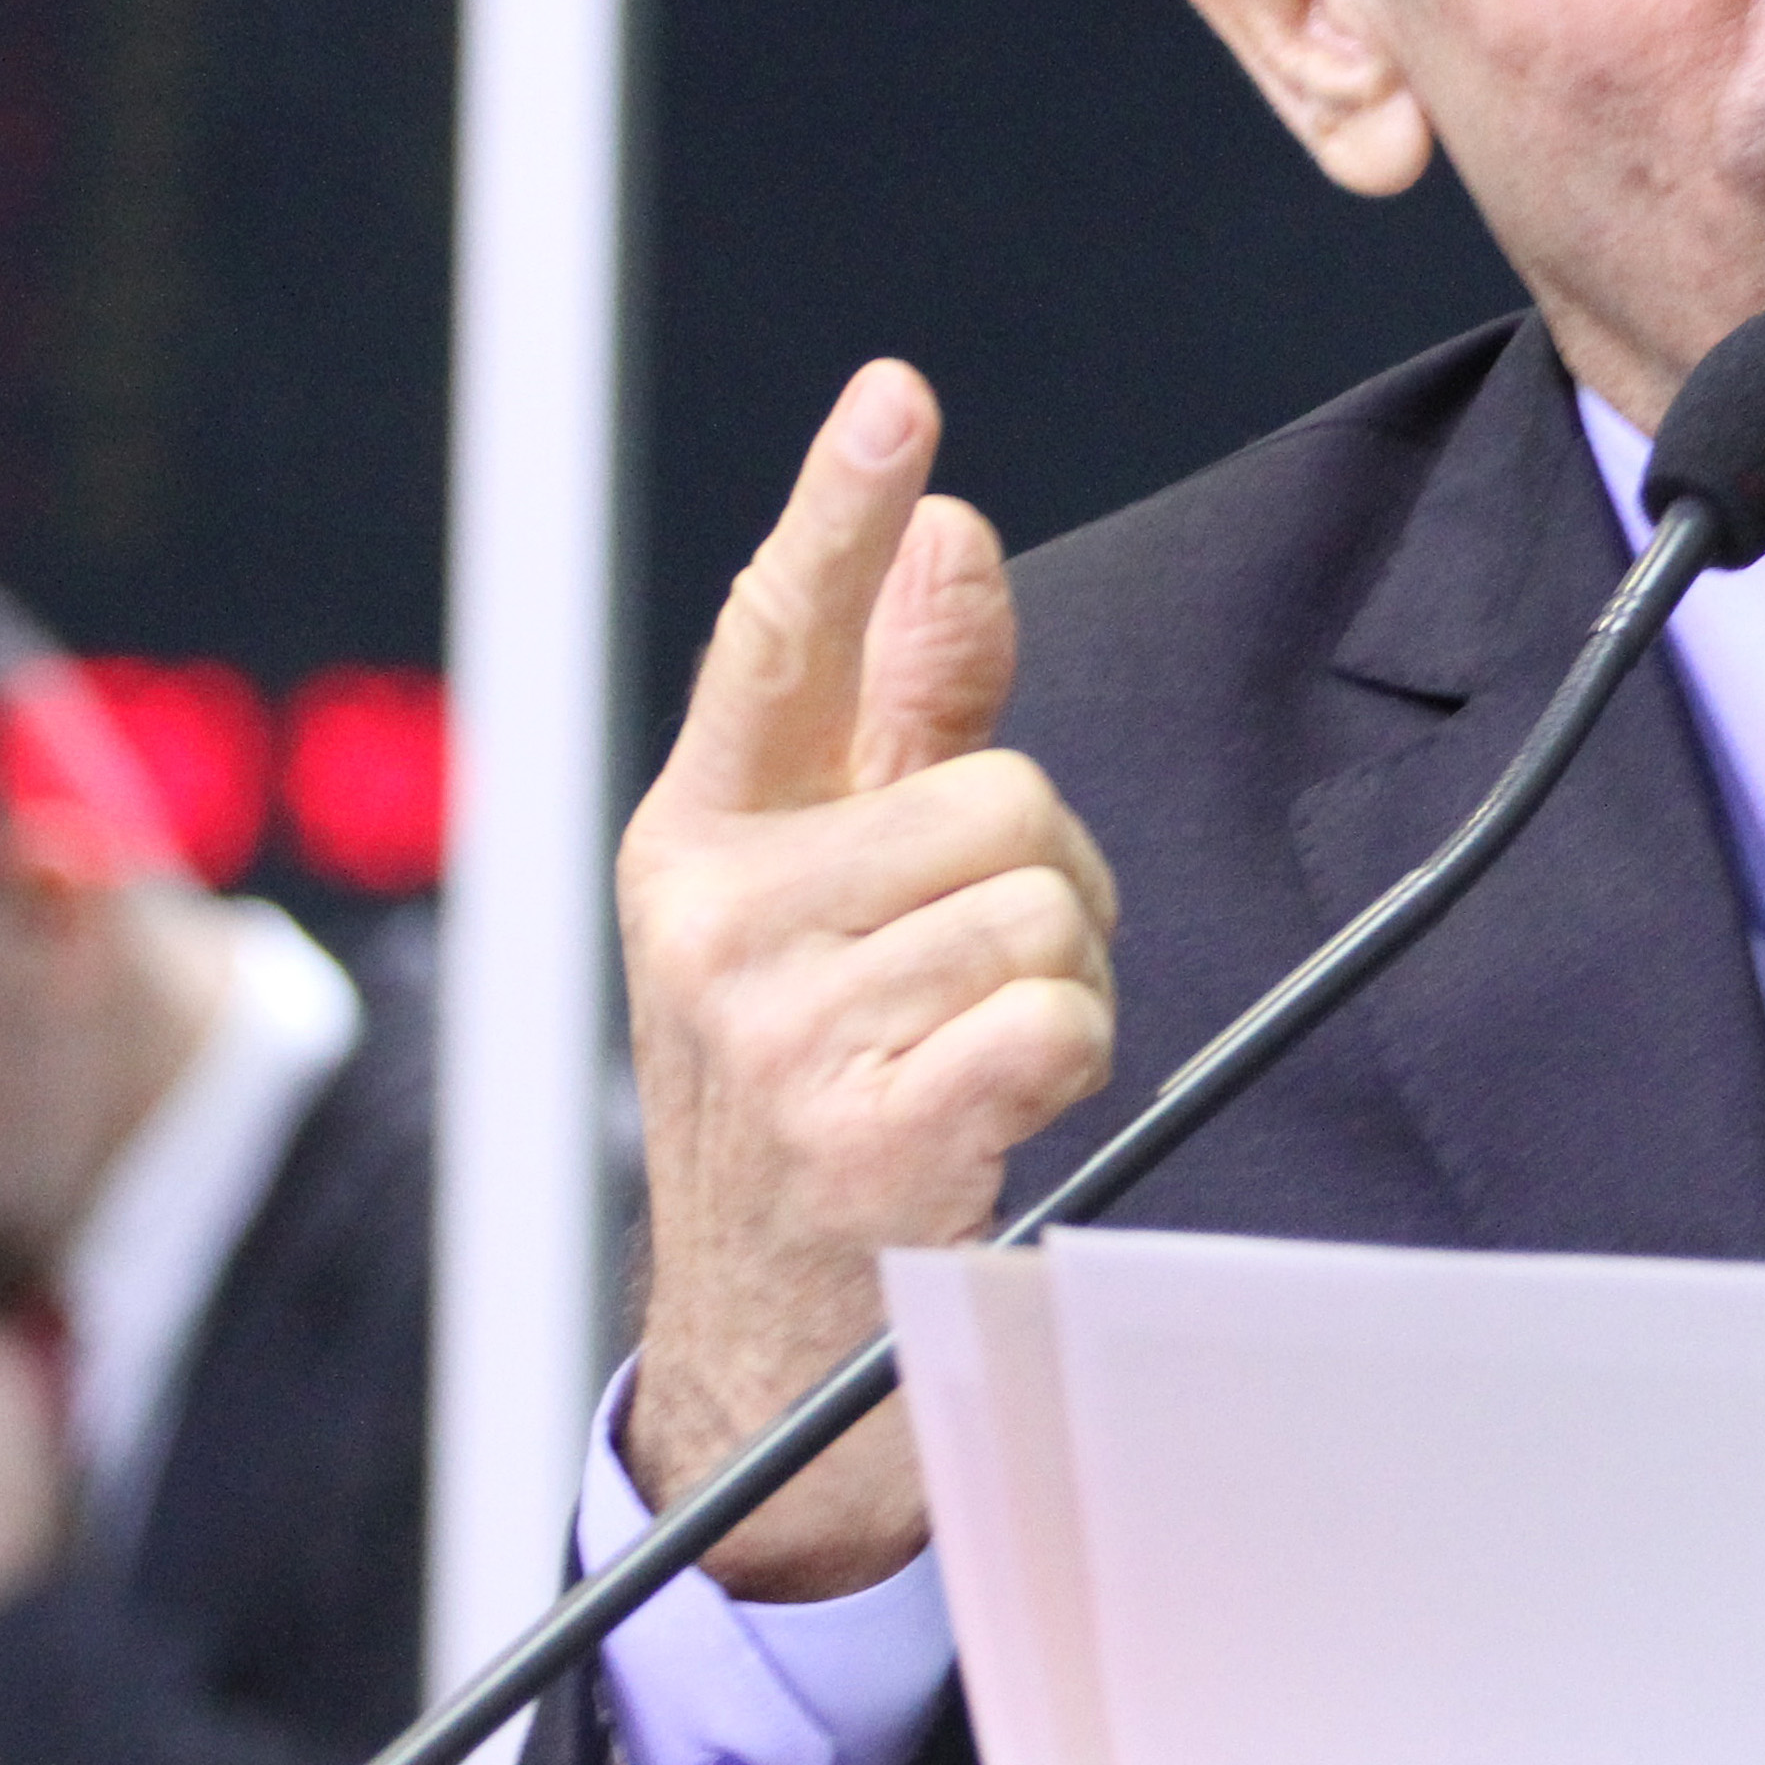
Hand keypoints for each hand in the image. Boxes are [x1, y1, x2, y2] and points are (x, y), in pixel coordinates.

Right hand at [620, 360, 1117, 1597]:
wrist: (768, 1363)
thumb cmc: (812, 1103)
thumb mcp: (829, 907)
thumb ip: (896, 724)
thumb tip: (952, 535)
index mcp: (695, 844)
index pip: (775, 642)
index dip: (842, 515)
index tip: (896, 401)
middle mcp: (714, 921)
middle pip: (999, 791)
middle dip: (1041, 882)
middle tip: (970, 986)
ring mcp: (776, 1029)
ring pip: (1044, 901)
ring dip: (1060, 982)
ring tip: (972, 1059)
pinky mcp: (861, 1132)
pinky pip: (1060, 1015)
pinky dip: (1068, 1067)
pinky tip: (989, 1122)